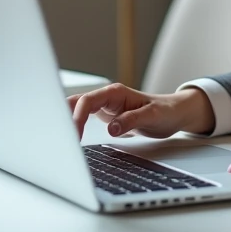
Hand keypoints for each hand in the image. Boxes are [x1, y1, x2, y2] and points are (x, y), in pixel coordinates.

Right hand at [67, 84, 215, 138]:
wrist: (175, 113)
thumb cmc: (166, 111)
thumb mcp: (152, 116)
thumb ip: (132, 120)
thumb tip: (111, 129)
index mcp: (115, 93)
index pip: (87, 101)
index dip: (76, 117)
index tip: (73, 135)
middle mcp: (107, 98)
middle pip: (76, 103)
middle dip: (63, 117)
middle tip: (56, 138)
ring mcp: (104, 106)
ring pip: (77, 109)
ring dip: (66, 120)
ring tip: (56, 138)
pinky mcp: (105, 116)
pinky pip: (83, 117)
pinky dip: (73, 125)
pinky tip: (67, 136)